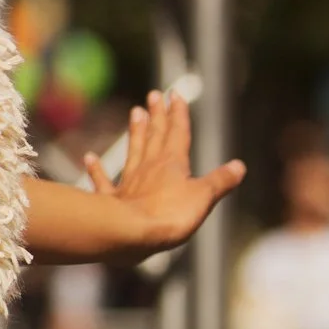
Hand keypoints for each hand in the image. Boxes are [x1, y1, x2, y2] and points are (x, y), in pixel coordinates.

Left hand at [83, 89, 246, 258]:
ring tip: (135, 112)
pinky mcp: (113, 200)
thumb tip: (239, 166)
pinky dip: (96, 169)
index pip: (177, 133)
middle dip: (157, 115)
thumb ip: (219, 181)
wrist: (132, 234)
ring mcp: (129, 182)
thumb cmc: (170, 215)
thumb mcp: (203, 197)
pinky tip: (89, 157)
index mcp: (173, 164)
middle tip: (154, 94)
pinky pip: (103, 181)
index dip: (177, 114)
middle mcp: (149, 167)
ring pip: (134, 151)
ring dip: (136, 132)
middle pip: (155, 136)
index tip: (175, 94)